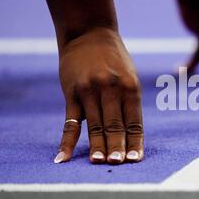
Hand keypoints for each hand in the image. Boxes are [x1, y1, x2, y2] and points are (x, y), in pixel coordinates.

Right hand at [54, 27, 142, 164]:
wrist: (89, 33)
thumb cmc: (114, 60)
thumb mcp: (129, 77)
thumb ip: (128, 104)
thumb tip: (129, 136)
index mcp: (131, 88)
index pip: (134, 122)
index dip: (135, 142)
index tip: (135, 159)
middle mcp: (111, 89)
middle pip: (115, 125)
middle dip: (117, 147)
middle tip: (118, 164)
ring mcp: (90, 91)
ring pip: (94, 125)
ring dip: (96, 146)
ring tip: (98, 163)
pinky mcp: (72, 92)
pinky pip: (69, 122)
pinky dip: (66, 141)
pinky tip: (62, 157)